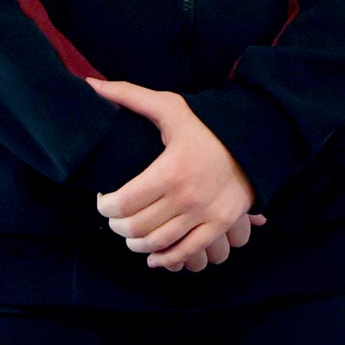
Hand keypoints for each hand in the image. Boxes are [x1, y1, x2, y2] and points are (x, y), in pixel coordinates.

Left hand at [87, 78, 259, 271]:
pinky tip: (153, 256)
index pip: (123, 203)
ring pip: (157, 243)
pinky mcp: (219, 225)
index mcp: (170, 170)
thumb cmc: (206, 125)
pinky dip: (165, 259)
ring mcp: (204, 214)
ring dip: (136, 243)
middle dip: (117, 225)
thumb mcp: (169, 107)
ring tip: (131, 233)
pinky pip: (186, 251)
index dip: (105, 207)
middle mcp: (187, 197)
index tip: (103, 200)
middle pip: (136, 226)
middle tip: (114, 217)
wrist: (253, 141)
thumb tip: (91, 86)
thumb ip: (129, 96)